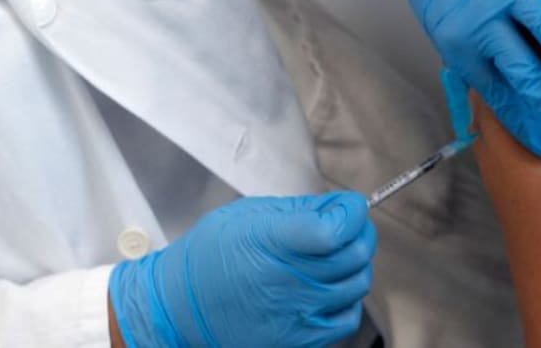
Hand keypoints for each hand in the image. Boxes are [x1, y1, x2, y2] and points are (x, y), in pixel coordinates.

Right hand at [109, 192, 374, 347]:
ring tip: (336, 255)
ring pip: (357, 284)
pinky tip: (330, 287)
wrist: (181, 307)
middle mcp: (287, 280)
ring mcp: (295, 314)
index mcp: (271, 242)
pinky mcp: (299, 340)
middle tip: (347, 225)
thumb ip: (298, 210)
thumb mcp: (248, 214)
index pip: (335, 228)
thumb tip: (339, 206)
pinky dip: (348, 299)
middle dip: (359, 231)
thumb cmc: (211, 256)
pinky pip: (347, 318)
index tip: (348, 206)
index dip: (351, 211)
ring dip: (355, 264)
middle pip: (355, 253)